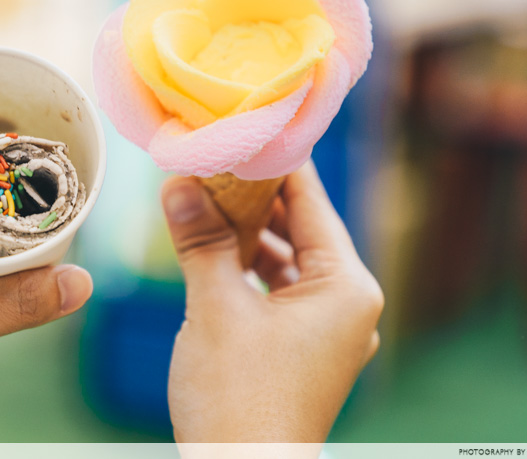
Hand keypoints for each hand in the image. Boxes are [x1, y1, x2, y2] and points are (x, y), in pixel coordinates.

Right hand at [162, 164, 382, 442]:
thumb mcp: (215, 306)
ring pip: (287, 260)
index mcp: (346, 286)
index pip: (310, 201)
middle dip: (252, 199)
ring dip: (246, 234)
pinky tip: (212, 249)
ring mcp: (328, 330)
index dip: (272, 163)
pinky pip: (278, 290)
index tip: (240, 128)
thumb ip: (202, 239)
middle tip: (209, 163)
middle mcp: (348, 304)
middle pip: (300, 228)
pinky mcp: (304, 349)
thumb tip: (178, 183)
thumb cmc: (239, 398)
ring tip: (202, 200)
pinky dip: (247, 268)